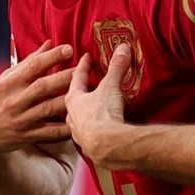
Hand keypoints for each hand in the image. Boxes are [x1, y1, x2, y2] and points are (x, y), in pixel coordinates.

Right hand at [0, 40, 75, 159]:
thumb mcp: (4, 79)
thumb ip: (28, 62)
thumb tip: (48, 43)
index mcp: (9, 83)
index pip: (33, 66)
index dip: (52, 56)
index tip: (69, 48)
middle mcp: (15, 100)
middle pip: (44, 86)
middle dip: (66, 75)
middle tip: (85, 67)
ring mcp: (21, 119)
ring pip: (49, 108)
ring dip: (68, 99)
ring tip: (86, 91)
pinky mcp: (26, 135)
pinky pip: (50, 132)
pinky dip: (64, 128)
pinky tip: (78, 121)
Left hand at [66, 43, 130, 163]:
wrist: (108, 147)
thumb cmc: (104, 114)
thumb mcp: (111, 86)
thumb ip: (116, 67)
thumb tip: (122, 47)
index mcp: (73, 99)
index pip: (77, 77)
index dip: (83, 66)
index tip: (85, 57)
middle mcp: (72, 116)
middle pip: (74, 100)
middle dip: (80, 91)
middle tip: (86, 83)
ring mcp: (78, 133)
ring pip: (78, 119)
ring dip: (84, 112)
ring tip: (92, 108)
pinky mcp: (88, 147)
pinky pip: (88, 134)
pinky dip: (92, 129)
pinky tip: (98, 130)